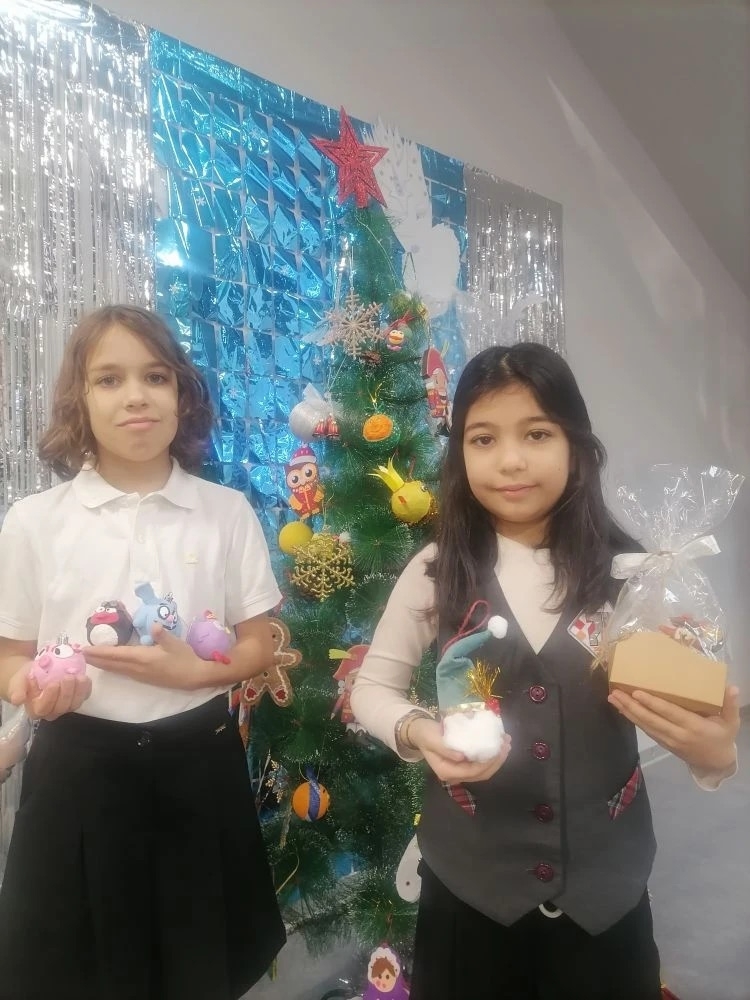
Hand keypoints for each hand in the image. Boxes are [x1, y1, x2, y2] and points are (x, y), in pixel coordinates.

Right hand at [7, 664, 91, 720]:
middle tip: (68, 677)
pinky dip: (86, 688)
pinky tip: (85, 678)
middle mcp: (51, 711)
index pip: (44, 708)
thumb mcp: (18, 681)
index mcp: (36, 709)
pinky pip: (84, 697)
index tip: (53, 683)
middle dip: (67, 692)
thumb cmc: (26, 679)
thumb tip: (18, 700)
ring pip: (74, 704)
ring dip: (79, 691)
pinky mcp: (76, 699)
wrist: (36, 673)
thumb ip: (17, 690)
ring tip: (79, 677)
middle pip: (62, 707)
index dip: (50, 697)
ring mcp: (65, 706)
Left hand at [83, 624, 208, 689]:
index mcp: (142, 657)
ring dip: (102, 664)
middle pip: (112, 663)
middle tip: (81, 654)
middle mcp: (137, 668)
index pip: (116, 654)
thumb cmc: (184, 658)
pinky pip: (122, 671)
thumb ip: (162, 635)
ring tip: (90, 659)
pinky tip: (109, 666)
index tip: (86, 649)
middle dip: (96, 658)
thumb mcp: (175, 643)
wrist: (194, 676)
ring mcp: (140, 674)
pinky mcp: (144, 677)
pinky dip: (112, 667)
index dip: (100, 651)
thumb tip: (154, 625)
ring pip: (116, 669)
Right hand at [407, 716, 511, 783]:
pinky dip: (491, 755)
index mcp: (446, 771)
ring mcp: (460, 771)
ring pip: (483, 770)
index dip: (488, 762)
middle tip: (507, 743)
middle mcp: (455, 775)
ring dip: (497, 758)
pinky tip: (498, 744)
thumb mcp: (431, 738)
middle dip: (497, 761)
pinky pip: (481, 763)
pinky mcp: (464, 764)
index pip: (472, 771)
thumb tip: (462, 757)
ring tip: (506, 742)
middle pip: (481, 774)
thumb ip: (445, 749)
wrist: (419, 732)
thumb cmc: (425, 734)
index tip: (498, 747)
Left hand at [608, 685, 739, 772]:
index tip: (637, 693)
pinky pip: (646, 730)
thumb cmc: (722, 737)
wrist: (716, 764)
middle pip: (651, 719)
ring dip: (628, 712)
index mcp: (693, 726)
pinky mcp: (663, 743)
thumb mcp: (731, 723)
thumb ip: (730, 705)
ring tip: (613, 698)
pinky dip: (634, 720)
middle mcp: (677, 734)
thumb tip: (732, 688)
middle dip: (631, 706)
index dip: (652, 703)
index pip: (669, 713)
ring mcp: (668, 740)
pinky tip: (623, 709)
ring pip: (645, 725)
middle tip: (615, 692)